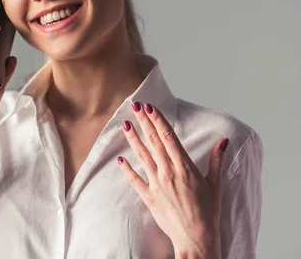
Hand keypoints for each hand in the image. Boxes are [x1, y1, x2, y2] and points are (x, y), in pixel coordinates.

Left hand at [117, 101, 228, 258]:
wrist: (196, 237)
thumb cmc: (208, 212)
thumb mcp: (215, 184)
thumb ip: (217, 161)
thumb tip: (224, 141)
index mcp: (185, 167)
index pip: (168, 137)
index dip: (158, 120)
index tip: (149, 107)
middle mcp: (168, 172)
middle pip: (153, 141)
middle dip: (143, 122)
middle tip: (135, 106)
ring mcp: (156, 184)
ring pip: (142, 156)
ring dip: (133, 139)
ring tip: (125, 125)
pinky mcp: (148, 196)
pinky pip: (134, 180)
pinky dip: (126, 169)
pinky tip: (120, 158)